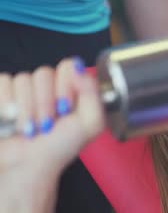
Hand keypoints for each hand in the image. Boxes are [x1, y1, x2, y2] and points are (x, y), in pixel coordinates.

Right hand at [0, 58, 104, 211]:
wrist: (28, 167)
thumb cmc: (59, 148)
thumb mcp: (91, 123)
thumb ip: (93, 92)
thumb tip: (78, 67)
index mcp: (70, 87)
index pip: (66, 66)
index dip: (65, 86)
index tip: (65, 108)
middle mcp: (48, 86)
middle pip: (43, 73)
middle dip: (45, 104)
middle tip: (47, 125)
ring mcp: (24, 90)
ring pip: (22, 79)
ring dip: (26, 110)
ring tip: (31, 128)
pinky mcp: (3, 95)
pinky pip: (3, 82)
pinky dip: (6, 105)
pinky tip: (12, 122)